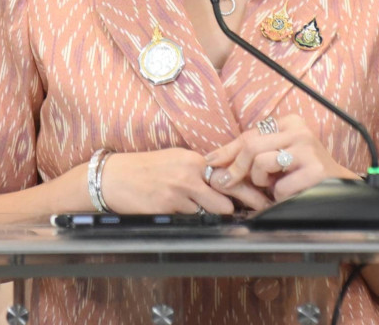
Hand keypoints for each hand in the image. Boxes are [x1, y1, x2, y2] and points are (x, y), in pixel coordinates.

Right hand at [100, 148, 269, 214]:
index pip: (229, 172)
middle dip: (242, 205)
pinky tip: (179, 211)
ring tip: (212, 211)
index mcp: (194, 159)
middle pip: (228, 194)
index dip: (248, 186)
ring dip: (213, 213)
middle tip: (258, 211)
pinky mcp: (168, 207)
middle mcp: (190, 173)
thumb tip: (223, 180)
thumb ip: (199, 169)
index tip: (263, 195)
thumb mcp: (175, 160)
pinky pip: (191, 218)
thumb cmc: (144, 169)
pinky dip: (191, 218)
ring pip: (211, 210)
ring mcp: (179, 191)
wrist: (114, 177)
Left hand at [204, 115, 357, 201]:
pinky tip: (288, 193)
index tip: (211, 161)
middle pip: (251, 146)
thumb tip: (215, 164)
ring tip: (271, 185)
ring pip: (262, 163)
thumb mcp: (278, 157)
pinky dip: (278, 196)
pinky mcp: (315, 170)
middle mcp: (299, 131)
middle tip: (228, 182)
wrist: (340, 187)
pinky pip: (280, 186)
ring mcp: (308, 150)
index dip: (227, 150)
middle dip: (235, 167)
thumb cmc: (303, 172)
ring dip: (260, 181)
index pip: (249, 134)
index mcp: (289, 123)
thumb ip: (251, 155)